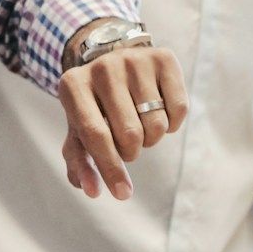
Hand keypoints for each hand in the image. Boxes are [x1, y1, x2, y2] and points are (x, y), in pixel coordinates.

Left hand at [57, 45, 187, 200]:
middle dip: (132, 152)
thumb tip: (93, 191)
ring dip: (151, 139)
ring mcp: (135, 59)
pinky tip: (159, 112)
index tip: (122, 194)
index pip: (95, 135)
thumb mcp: (79, 131)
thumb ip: (81, 162)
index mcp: (73, 85)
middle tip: (126, 144)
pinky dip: (172, 123)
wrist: (113, 59)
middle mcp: (103, 67)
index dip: (110, 168)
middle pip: (130, 134)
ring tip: (140, 125)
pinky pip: (179, 109)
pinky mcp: (164, 57)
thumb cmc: (94, 106)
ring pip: (157, 125)